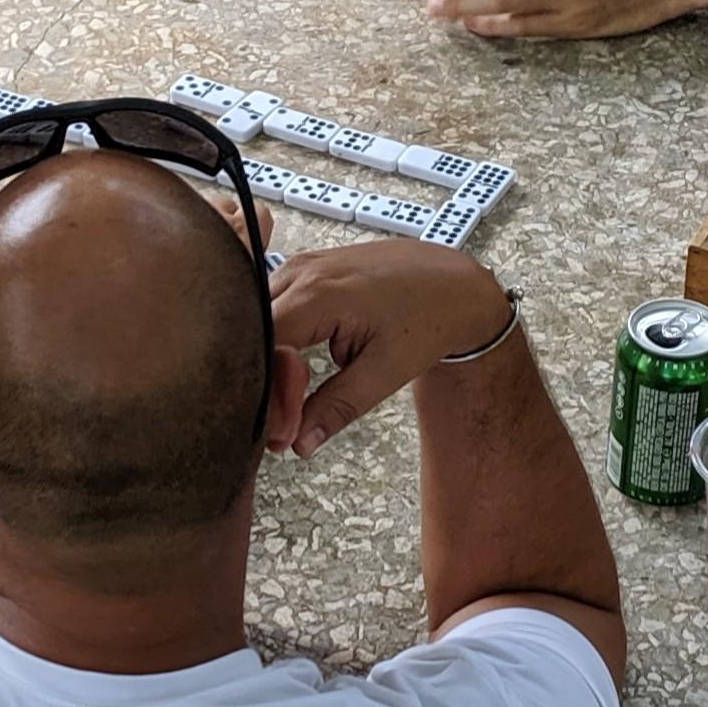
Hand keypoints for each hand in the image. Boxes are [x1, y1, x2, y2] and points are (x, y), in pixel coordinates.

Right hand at [267, 242, 514, 455]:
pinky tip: (304, 359)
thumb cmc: (428, 319)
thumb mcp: (384, 373)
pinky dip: (282, 335)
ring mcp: (302, 264)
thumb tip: (299, 442)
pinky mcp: (307, 268)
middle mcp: (302, 271)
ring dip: (272, 355)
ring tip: (301, 386)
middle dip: (264, 377)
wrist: (454, 284)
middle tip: (288, 415)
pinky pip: (276, 303)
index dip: (266, 390)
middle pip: (253, 330)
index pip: (262, 345)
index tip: (282, 426)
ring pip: (260, 317)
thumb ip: (336, 407)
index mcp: (318, 294)